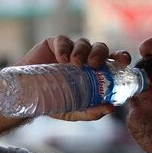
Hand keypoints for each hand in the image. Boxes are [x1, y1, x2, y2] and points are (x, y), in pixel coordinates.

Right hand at [16, 36, 131, 121]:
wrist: (27, 96)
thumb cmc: (54, 101)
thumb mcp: (75, 111)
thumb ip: (92, 111)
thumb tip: (111, 108)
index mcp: (96, 71)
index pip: (114, 60)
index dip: (121, 57)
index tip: (124, 61)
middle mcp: (86, 57)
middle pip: (100, 48)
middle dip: (100, 54)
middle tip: (94, 65)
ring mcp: (70, 49)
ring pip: (83, 43)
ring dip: (82, 51)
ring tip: (75, 64)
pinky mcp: (54, 44)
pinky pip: (63, 41)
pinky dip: (64, 48)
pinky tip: (62, 59)